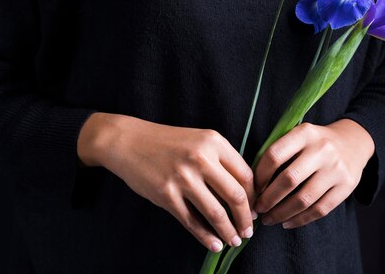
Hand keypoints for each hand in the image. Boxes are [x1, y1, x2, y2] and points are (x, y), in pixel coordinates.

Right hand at [77, 112, 256, 251]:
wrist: (129, 141)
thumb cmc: (168, 142)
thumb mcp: (200, 140)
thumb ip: (221, 159)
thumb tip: (245, 190)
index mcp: (214, 142)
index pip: (245, 175)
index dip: (254, 196)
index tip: (256, 209)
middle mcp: (201, 159)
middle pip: (235, 196)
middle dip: (246, 219)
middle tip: (249, 231)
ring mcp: (183, 178)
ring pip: (216, 213)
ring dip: (229, 231)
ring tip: (234, 240)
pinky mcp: (166, 195)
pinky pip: (192, 221)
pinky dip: (206, 237)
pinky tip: (214, 244)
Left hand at [253, 119, 373, 228]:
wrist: (353, 142)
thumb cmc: (315, 143)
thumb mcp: (299, 136)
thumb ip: (280, 152)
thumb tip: (252, 184)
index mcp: (305, 133)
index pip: (274, 155)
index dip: (259, 176)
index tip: (252, 189)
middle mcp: (322, 149)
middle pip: (289, 179)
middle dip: (268, 199)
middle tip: (258, 209)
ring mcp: (336, 168)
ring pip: (304, 199)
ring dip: (282, 213)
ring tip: (269, 219)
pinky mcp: (347, 186)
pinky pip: (320, 209)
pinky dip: (300, 219)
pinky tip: (288, 222)